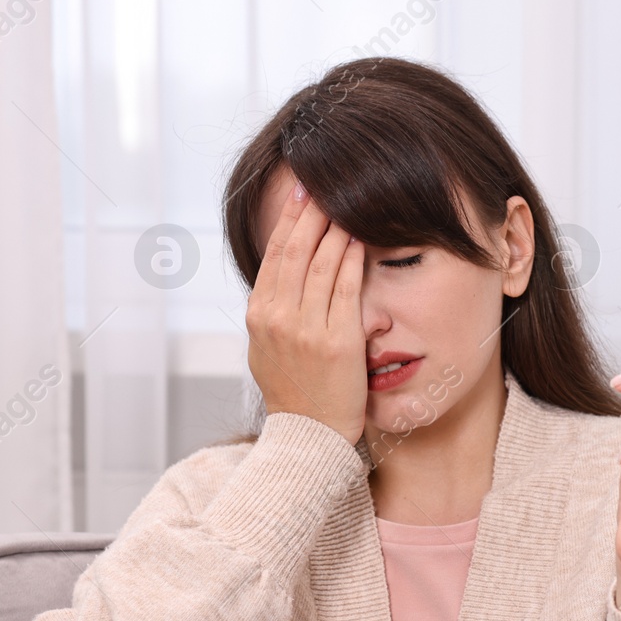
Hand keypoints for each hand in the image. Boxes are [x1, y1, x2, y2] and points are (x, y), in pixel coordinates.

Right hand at [245, 180, 367, 445]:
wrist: (308, 438)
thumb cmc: (297, 395)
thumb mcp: (269, 350)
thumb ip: (275, 314)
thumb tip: (280, 283)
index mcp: (259, 315)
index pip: (275, 256)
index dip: (290, 221)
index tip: (303, 195)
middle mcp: (277, 316)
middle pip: (296, 251)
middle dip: (312, 214)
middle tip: (325, 182)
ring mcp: (305, 328)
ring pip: (321, 263)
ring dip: (336, 228)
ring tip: (347, 200)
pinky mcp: (336, 340)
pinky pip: (346, 288)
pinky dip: (353, 259)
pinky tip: (361, 237)